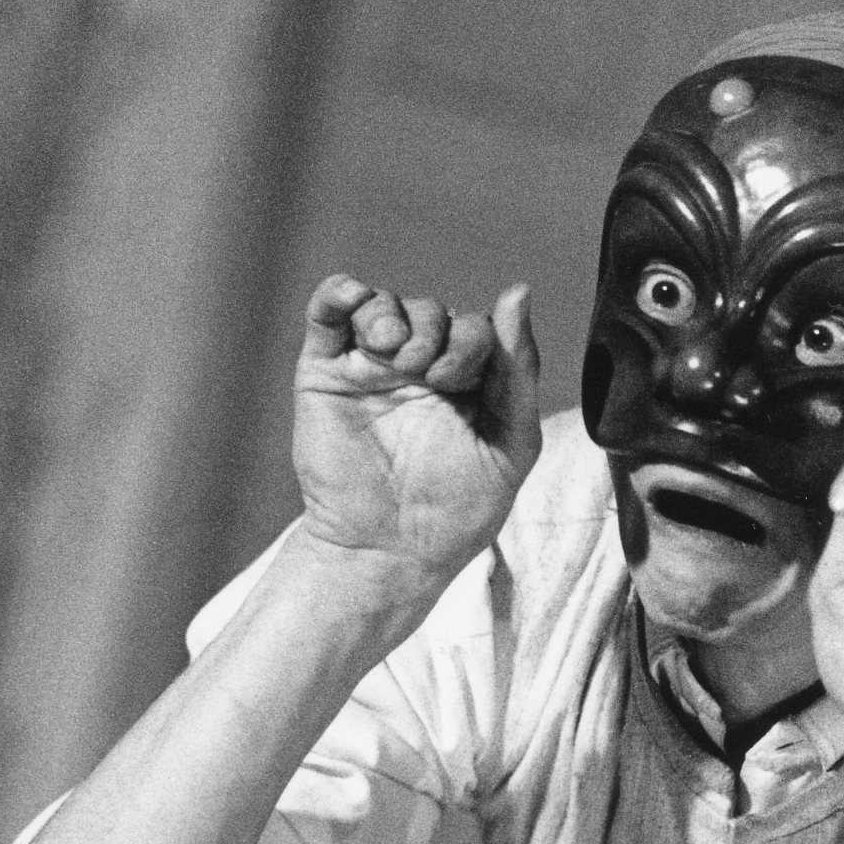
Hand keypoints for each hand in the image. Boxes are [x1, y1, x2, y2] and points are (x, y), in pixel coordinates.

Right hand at [291, 274, 541, 587]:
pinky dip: (341, 293)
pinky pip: (330, 313)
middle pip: (431, 313)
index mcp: (466, 388)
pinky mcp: (325, 373)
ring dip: (393, 316)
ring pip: (384, 306)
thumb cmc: (455, 514)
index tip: (457, 384)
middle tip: (427, 376)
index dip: (472, 342)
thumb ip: (518, 372)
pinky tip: (354, 297)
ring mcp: (371, 370)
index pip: (476, 330)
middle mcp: (419, 372)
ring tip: (394, 354)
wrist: (389, 552)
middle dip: (433, 334)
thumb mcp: (509, 445)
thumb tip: (518, 291)